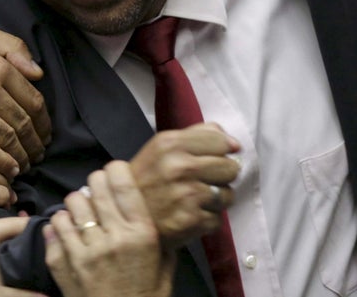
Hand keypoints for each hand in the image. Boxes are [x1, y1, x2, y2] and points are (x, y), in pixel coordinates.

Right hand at [0, 23, 51, 204]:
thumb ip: (12, 45)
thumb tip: (38, 73)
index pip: (33, 103)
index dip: (44, 124)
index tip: (45, 136)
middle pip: (22, 126)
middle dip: (34, 146)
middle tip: (37, 156)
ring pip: (6, 142)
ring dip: (20, 158)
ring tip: (23, 165)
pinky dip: (1, 167)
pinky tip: (6, 173)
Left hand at [45, 161, 174, 296]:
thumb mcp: (164, 267)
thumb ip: (161, 238)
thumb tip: (161, 211)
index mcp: (141, 234)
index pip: (123, 182)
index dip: (115, 169)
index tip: (113, 171)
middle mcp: (113, 237)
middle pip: (95, 187)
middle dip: (94, 184)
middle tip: (96, 190)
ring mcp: (85, 250)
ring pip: (71, 205)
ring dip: (76, 206)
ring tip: (82, 215)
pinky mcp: (63, 264)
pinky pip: (53, 228)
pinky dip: (57, 227)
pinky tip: (67, 233)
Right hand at [128, 123, 240, 250]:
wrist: (122, 217)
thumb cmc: (145, 180)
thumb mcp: (161, 148)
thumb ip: (197, 136)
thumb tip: (234, 143)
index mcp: (171, 143)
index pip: (220, 141)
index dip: (221, 151)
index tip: (214, 159)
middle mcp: (180, 167)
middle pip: (230, 168)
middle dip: (221, 176)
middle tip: (203, 182)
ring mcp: (187, 195)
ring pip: (228, 195)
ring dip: (216, 200)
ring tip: (195, 200)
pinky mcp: (192, 220)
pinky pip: (218, 219)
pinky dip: (207, 220)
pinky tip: (189, 216)